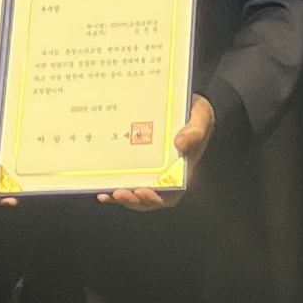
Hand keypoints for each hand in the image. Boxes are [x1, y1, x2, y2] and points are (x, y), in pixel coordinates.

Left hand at [97, 93, 215, 211]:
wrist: (182, 102)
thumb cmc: (194, 112)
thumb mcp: (201, 117)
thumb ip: (195, 131)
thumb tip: (179, 144)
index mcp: (182, 170)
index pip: (170, 194)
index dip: (156, 198)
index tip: (143, 192)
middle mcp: (164, 175)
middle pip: (148, 198)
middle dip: (133, 200)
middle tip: (119, 193)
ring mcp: (149, 170)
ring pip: (134, 192)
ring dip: (121, 197)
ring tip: (107, 194)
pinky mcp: (136, 161)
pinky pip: (124, 178)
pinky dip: (113, 185)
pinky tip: (101, 188)